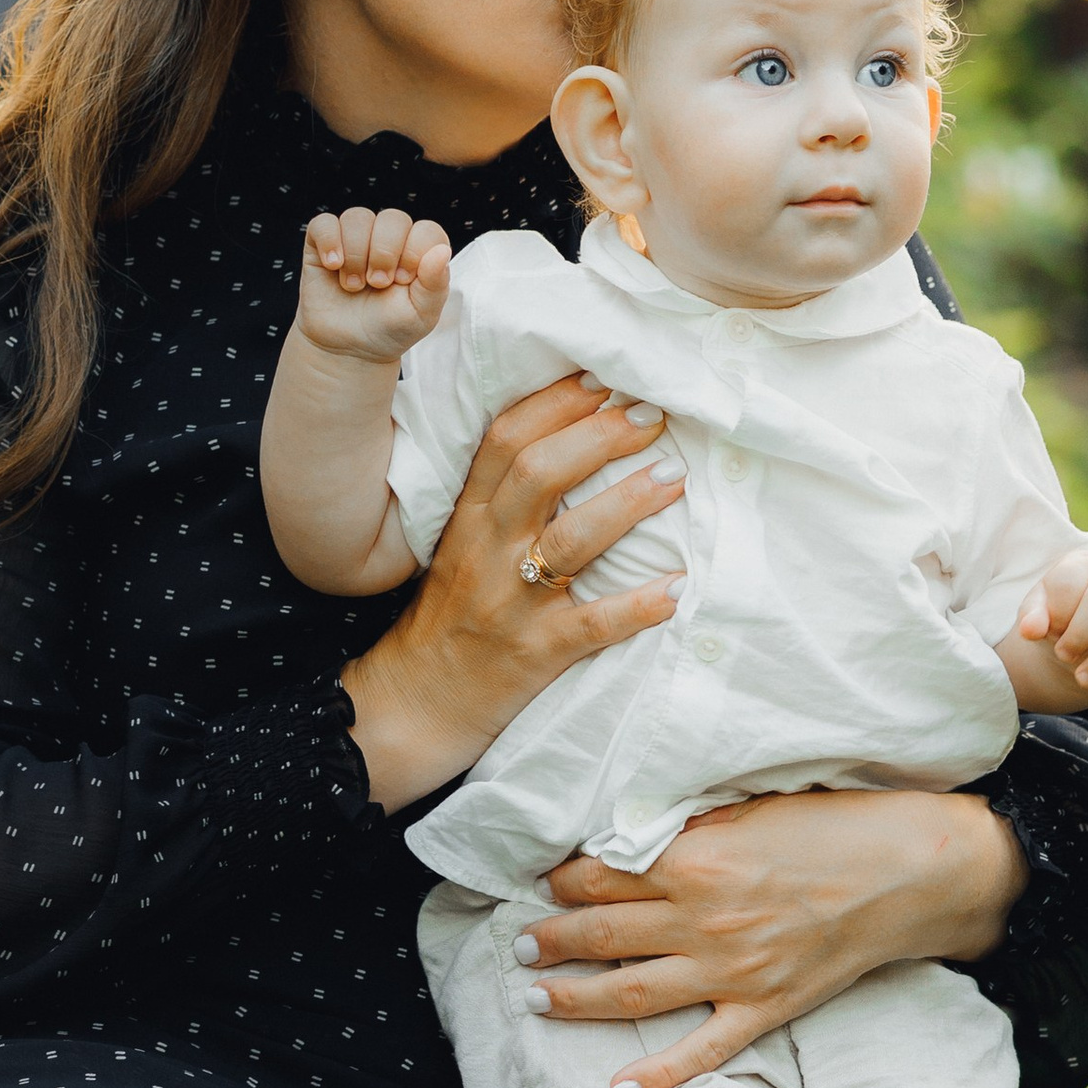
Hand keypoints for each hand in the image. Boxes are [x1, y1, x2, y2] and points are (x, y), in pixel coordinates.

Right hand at [294, 207, 451, 363]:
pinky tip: (333, 266)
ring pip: (358, 217)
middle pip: (392, 218)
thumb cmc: (388, 329)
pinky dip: (329, 241)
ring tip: (354, 284)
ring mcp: (355, 238)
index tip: (403, 281)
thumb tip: (441, 251)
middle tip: (378, 284)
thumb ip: (435, 284)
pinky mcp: (323, 244)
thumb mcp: (420, 315)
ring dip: (356, 253)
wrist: (348, 349)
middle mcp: (388, 238)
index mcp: (418, 251)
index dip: (415, 252)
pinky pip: (324, 223)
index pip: (426, 230)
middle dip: (384, 254)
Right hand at [339, 374, 684, 809]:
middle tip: (652, 417)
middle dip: (599, 436)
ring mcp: (508, 604)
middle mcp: (485, 553)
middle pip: (537, 473)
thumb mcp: (459, 549)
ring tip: (674, 476)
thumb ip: (500, 503)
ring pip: (568, 541)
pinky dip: (637, 606)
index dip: (557, 403)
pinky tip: (677, 588)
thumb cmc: (445, 623)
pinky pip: (591, 626)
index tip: (606, 379)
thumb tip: (572, 447)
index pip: (505, 440)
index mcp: (467, 519)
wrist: (411, 708)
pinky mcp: (533, 655)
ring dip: (627, 503)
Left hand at [514, 785, 1026, 1087]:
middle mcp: (703, 920)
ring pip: (628, 994)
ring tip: (536, 998)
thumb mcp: (751, 808)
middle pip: (600, 934)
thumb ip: (688, 827)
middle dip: (548, 940)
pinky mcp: (763, 1009)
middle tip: (518, 946)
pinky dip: (655, 1077)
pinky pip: (699, 1052)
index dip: (560, 880)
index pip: (599, 875)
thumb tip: (630, 837)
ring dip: (573, 998)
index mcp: (696, 859)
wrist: (913, 874)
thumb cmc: (835, 827)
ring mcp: (732, 972)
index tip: (542, 883)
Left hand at [1016, 551, 1087, 695]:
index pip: (1069, 583)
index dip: (1055, 614)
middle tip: (1063, 656)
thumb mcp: (1041, 611)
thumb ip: (1033, 616)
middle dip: (1079, 636)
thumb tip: (1030, 630)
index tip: (1046, 634)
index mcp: (1084, 564)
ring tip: (1083, 679)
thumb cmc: (1062, 615)